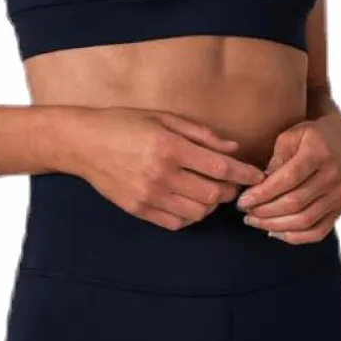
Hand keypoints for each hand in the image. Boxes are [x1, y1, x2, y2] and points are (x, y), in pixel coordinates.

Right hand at [69, 106, 266, 230]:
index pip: (219, 168)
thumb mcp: (163, 118)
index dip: (244, 174)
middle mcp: (161, 175)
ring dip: (210, 204)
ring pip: (197, 213)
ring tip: (208, 190)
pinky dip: (189, 215)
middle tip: (231, 181)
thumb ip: (200, 134)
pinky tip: (187, 200)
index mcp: (169, 147)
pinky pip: (177, 223)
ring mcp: (150, 196)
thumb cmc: (124, 123)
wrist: (84, 143)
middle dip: (229, 190)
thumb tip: (233, 150)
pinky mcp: (139, 210)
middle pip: (213, 195)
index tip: (257, 175)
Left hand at [236, 115, 340, 243]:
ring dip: (275, 225)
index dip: (263, 193)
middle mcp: (332, 176)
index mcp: (318, 152)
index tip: (242, 200)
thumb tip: (259, 185)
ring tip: (254, 221)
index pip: (288, 179)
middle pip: (295, 203)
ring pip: (304, 221)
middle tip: (244, 211)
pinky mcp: (339, 210)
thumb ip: (276, 160)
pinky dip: (295, 237)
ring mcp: (339, 195)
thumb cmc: (308, 137)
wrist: (340, 143)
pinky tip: (275, 233)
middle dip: (264, 211)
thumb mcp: (289, 136)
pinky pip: (318, 232)